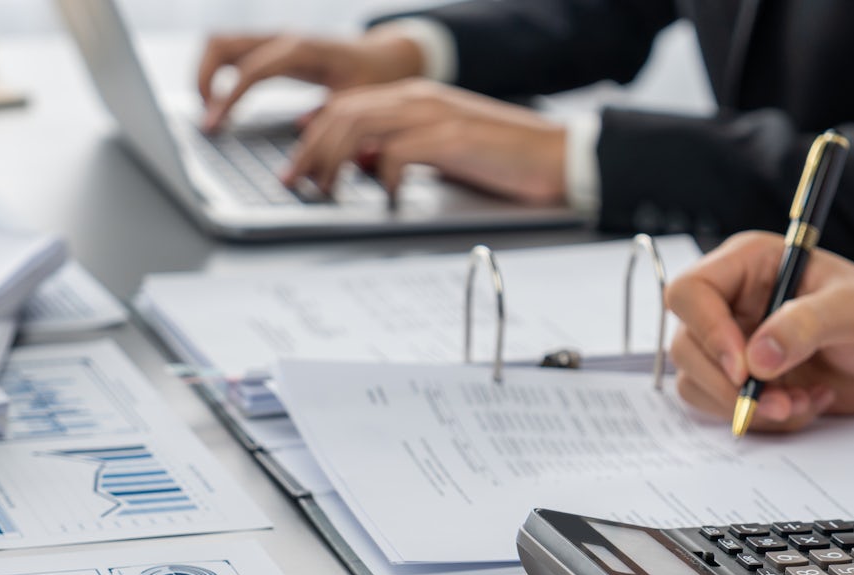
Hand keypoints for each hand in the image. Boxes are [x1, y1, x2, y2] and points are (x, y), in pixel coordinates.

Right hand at [198, 28, 425, 130]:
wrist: (384, 58)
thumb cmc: (372, 81)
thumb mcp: (356, 104)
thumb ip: (329, 121)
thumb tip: (297, 138)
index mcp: (301, 50)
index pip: (250, 70)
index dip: (227, 98)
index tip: (213, 126)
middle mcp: (282, 39)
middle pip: (221, 43)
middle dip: (203, 79)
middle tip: (207, 118)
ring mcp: (274, 40)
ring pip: (219, 43)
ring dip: (205, 74)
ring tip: (210, 111)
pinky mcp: (270, 48)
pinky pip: (231, 53)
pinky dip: (217, 74)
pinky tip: (221, 104)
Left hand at [283, 79, 567, 205]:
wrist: (558, 155)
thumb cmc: (504, 158)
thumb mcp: (440, 151)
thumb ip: (400, 150)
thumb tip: (360, 165)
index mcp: (415, 98)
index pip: (346, 106)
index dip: (312, 136)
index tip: (295, 167)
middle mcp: (419, 99)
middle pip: (343, 113)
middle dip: (310, 149)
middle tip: (295, 183)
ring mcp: (435, 115)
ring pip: (359, 125)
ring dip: (333, 160)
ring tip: (326, 191)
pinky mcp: (452, 138)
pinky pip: (398, 152)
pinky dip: (383, 177)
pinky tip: (388, 198)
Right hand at [664, 232, 853, 431]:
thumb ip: (805, 325)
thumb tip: (756, 359)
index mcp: (748, 265)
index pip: (690, 293)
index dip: (707, 331)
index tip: (744, 368)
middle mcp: (731, 303)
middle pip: (687, 346)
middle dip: (731, 385)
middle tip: (780, 401)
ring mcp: (734, 344)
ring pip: (698, 383)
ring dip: (750, 407)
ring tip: (803, 402)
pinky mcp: (745, 382)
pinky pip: (726, 409)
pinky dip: (765, 419)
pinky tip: (807, 403)